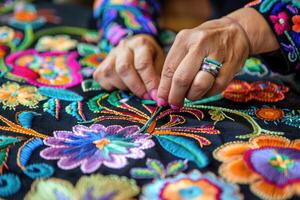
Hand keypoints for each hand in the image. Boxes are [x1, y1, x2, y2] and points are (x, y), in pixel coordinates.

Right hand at [93, 34, 163, 98]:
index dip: (149, 82)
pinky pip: (102, 78)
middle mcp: (123, 47)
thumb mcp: (159, 64)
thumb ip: (158, 78)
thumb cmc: (151, 59)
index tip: (155, 95)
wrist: (136, 49)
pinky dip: (111, 87)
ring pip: (110, 72)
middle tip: (145, 96)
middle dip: (135, 86)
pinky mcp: (101, 66)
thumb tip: (158, 96)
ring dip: (123, 87)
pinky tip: (122, 88)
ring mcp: (110, 56)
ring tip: (134, 91)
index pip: (142, 64)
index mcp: (141, 44)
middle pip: (124, 68)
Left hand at [157, 8, 278, 107]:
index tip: (161, 100)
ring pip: (199, 85)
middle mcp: (200, 44)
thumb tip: (163, 93)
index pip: (169, 69)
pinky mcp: (232, 64)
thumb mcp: (187, 45)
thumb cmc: (205, 41)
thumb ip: (174, 65)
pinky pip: (216, 87)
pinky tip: (205, 91)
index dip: (164, 89)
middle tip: (174, 104)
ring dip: (192, 96)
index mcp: (184, 38)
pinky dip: (207, 94)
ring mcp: (218, 53)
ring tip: (191, 95)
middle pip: (182, 78)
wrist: (237, 30)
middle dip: (175, 96)